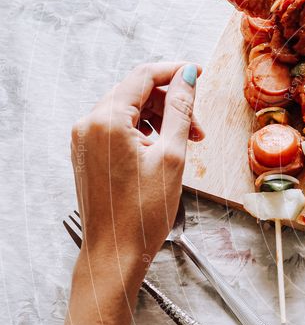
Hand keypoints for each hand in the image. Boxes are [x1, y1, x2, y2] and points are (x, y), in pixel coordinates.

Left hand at [70, 62, 202, 290]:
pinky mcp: (88, 153)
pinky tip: (163, 151)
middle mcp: (89, 124)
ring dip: (161, 119)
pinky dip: (145, 132)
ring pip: (130, 110)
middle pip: (136, 92)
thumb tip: (188, 76)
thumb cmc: (142, 213)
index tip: (199, 74)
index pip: (143, 76)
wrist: (115, 252)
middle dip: (172, 103)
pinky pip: (119, 128)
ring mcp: (85, 139)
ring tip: (185, 144)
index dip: (175, 72)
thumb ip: (181, 110)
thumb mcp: (172, 156)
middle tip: (198, 128)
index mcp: (107, 120)